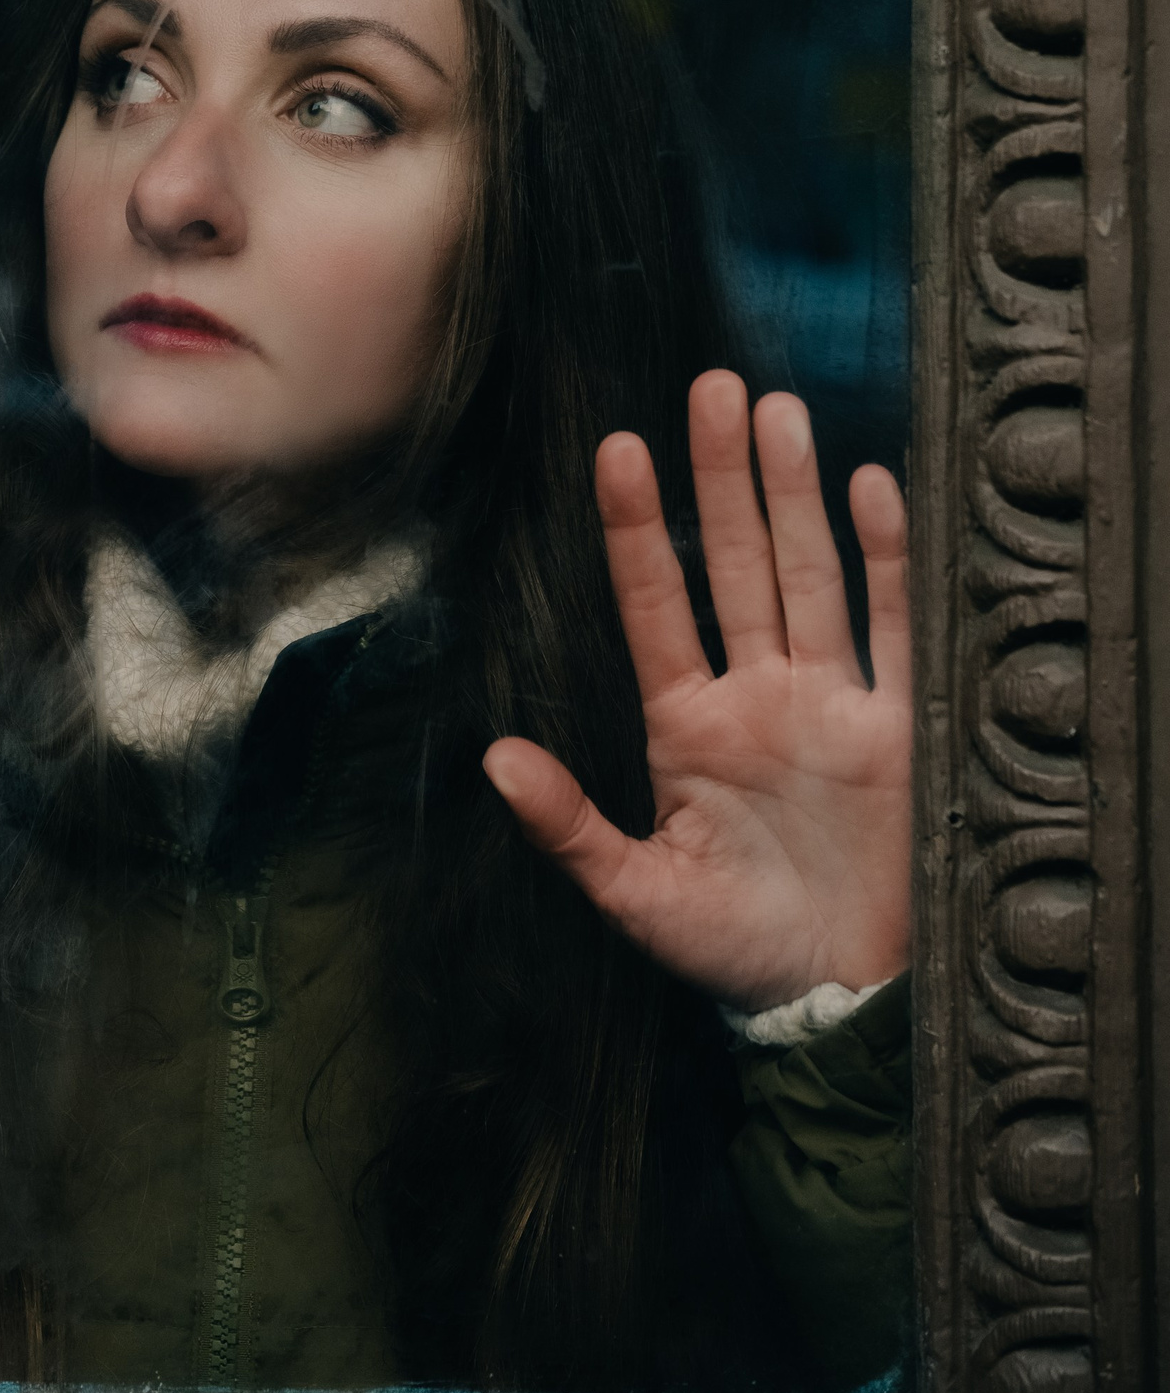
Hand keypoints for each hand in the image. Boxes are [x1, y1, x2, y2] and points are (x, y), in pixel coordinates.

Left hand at [483, 370, 910, 1012]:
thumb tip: (491, 759)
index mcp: (690, 725)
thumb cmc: (736, 956)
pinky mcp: (901, 727)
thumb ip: (569, 827)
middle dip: (720, 476)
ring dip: (792, 493)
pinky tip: (867, 484)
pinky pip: (893, 624)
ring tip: (773, 409)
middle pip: (734, 562)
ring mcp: (831, 703)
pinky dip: (884, 556)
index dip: (635, 527)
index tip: (616, 450)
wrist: (846, 1005)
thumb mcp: (638, 896)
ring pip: (807, 573)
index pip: (655, 601)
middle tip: (710, 387)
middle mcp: (760, 695)